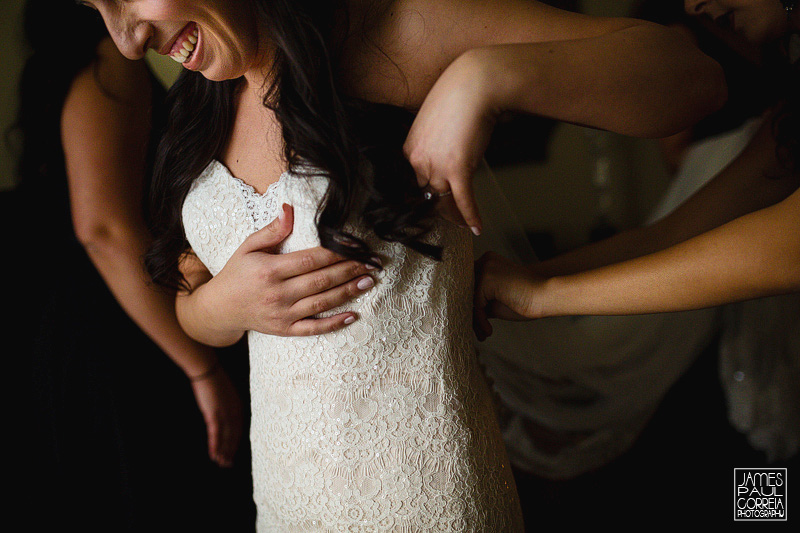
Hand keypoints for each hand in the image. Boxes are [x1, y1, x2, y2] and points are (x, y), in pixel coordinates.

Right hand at [190, 366, 242, 467]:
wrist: (207, 371)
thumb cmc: (213, 381)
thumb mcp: (224, 395)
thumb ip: (226, 406)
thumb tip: (224, 415)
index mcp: (238, 406)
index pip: (239, 429)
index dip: (235, 443)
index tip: (232, 453)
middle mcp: (235, 411)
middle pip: (234, 435)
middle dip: (231, 451)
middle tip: (228, 464)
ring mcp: (225, 413)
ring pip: (226, 437)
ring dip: (223, 452)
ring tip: (221, 464)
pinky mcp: (214, 414)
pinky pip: (216, 433)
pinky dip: (215, 445)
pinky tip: (213, 455)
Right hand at [200, 204, 375, 338]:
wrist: (220, 308)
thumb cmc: (237, 273)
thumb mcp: (248, 247)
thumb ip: (272, 230)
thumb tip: (289, 208)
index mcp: (270, 270)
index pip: (310, 259)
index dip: (336, 253)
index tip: (356, 247)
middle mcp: (278, 293)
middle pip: (321, 280)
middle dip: (349, 270)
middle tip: (371, 263)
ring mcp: (283, 314)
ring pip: (322, 303)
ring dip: (348, 292)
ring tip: (368, 281)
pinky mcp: (285, 330)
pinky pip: (314, 328)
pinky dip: (334, 323)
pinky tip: (353, 315)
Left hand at [404, 50, 499, 234]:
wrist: (475, 84)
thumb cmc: (459, 96)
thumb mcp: (436, 122)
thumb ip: (435, 143)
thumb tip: (447, 156)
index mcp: (409, 149)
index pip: (415, 182)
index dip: (427, 195)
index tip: (436, 204)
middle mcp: (418, 160)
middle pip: (428, 194)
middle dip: (441, 207)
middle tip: (453, 218)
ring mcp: (436, 166)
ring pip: (444, 200)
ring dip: (457, 215)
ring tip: (466, 224)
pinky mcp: (457, 169)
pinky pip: (464, 201)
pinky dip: (471, 216)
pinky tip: (478, 227)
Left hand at [473, 252, 542, 340]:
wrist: (546, 297)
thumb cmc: (525, 300)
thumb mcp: (495, 300)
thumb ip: (479, 300)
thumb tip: (460, 311)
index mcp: (487, 262)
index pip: (468, 285)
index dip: (470, 306)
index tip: (479, 325)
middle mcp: (484, 260)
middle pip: (465, 291)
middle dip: (471, 314)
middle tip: (479, 332)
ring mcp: (485, 267)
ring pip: (468, 298)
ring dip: (475, 320)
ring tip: (485, 333)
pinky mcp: (487, 278)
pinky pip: (476, 304)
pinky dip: (480, 320)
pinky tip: (489, 330)